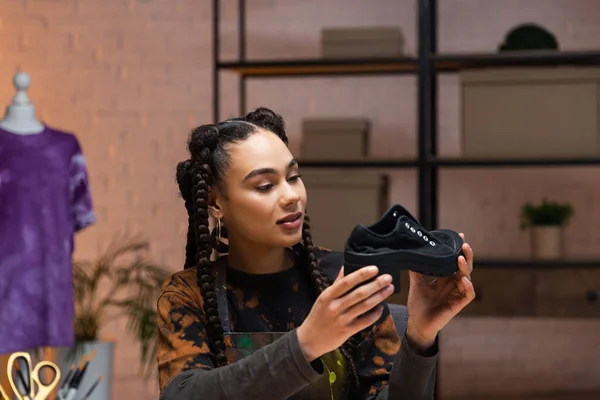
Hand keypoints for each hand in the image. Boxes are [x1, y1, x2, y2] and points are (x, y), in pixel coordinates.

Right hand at [297, 266, 393, 361]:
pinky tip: (381, 308)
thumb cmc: (319, 315)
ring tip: (389, 289)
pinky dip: (374, 314)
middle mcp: (334, 307)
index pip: (346, 282)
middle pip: (359, 294)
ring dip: (379, 297)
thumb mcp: (324, 297)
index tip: (375, 268)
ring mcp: (341, 320)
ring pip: (364, 306)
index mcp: (328, 295)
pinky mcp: (347, 331)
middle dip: (375, 285)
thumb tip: (345, 265)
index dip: (361, 275)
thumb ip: (336, 283)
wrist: (310, 339)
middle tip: (388, 278)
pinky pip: (364, 322)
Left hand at [406, 233, 474, 347]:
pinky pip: (468, 294)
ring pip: (468, 278)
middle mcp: (453, 284)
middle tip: (463, 244)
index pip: (454, 261)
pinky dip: (468, 286)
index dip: (458, 249)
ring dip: (465, 268)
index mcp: (444, 278)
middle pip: (464, 267)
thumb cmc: (418, 305)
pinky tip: (464, 279)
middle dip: (465, 255)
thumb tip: (411, 253)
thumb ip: (416, 270)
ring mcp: (457, 294)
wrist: (417, 324)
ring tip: (459, 258)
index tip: (459, 236)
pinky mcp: (458, 305)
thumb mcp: (416, 283)